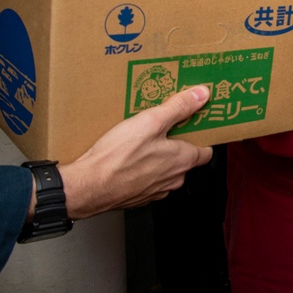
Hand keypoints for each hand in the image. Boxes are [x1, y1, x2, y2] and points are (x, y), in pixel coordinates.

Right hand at [57, 87, 213, 219]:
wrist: (85, 187)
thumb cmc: (116, 158)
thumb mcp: (150, 122)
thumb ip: (179, 107)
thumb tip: (200, 95)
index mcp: (183, 160)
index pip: (206, 151)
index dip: (202, 136)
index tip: (195, 124)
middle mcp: (173, 179)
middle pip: (186, 159)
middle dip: (178, 143)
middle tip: (164, 126)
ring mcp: (155, 191)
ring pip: (165, 170)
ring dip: (158, 157)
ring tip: (142, 139)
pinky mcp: (137, 197)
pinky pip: (147, 180)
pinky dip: (142, 169)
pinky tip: (128, 157)